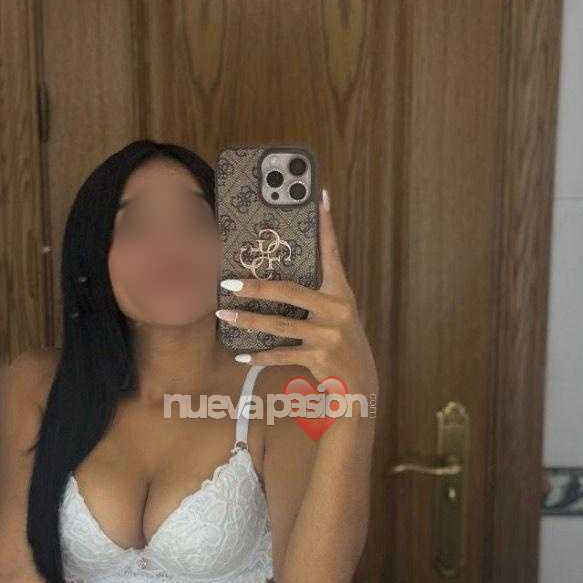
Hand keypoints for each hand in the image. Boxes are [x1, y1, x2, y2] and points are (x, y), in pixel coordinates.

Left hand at [216, 189, 377, 394]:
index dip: (326, 226)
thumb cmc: (342, 343)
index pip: (332, 254)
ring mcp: (328, 335)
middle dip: (256, 286)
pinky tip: (241, 356)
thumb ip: (317, 296)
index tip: (320, 197)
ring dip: (248, 320)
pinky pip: (282, 355)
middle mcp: (337, 311)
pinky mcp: (319, 358)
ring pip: (280, 325)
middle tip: (228, 282)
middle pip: (290, 292)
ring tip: (223, 313)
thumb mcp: (338, 314)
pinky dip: (260, 357)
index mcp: (342, 293)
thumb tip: (277, 279)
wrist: (360, 385)